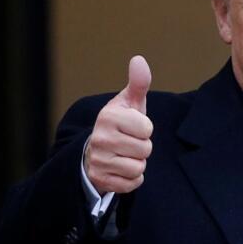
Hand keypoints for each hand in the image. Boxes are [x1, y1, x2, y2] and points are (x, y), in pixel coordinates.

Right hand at [84, 55, 152, 194]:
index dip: (145, 129)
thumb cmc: (119, 124)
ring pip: (139, 167)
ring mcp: (98, 160)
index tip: (133, 127)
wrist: (95, 151)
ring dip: (137, 163)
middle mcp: (100, 138)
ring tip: (125, 155)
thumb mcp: (129, 103)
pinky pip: (132, 183)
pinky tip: (121, 168)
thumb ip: (138, 83)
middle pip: (145, 149)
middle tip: (129, 143)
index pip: (147, 129)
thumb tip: (139, 60)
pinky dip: (132, 179)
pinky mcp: (101, 179)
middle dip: (142, 147)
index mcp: (108, 116)